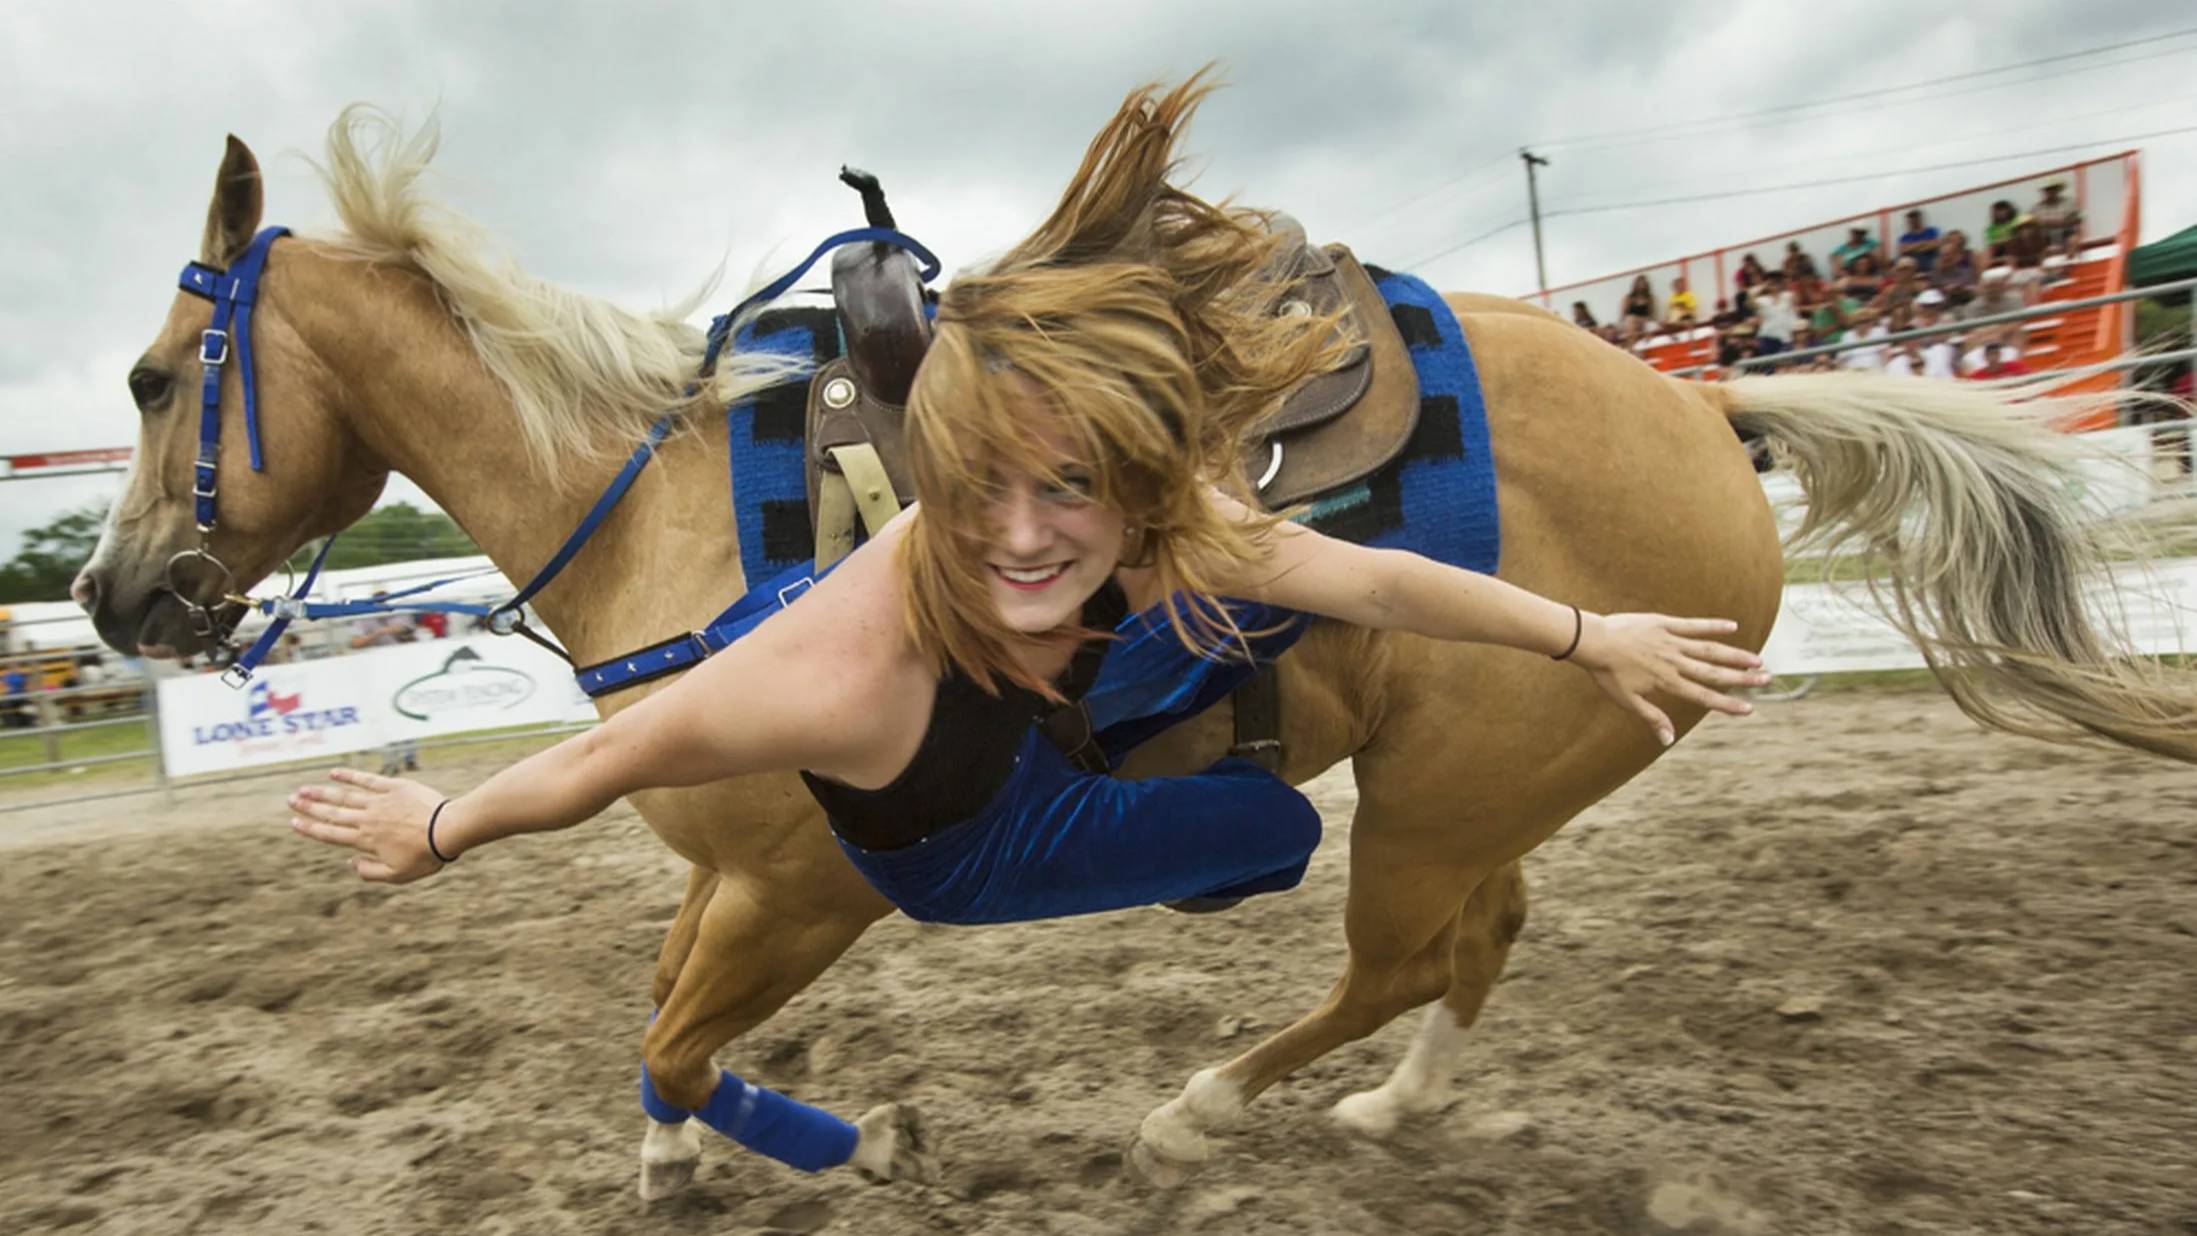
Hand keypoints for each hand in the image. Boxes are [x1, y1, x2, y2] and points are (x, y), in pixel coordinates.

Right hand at [288, 767, 451, 883]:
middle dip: (309, 808)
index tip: (294, 823)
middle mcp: (367, 819)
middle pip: (332, 813)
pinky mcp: (394, 787)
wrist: (448, 830)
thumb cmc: (426, 856)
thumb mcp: (397, 875)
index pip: (331, 834)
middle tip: (291, 801)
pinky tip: (334, 772)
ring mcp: (379, 801)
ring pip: (344, 796)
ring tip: (304, 789)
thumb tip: (349, 863)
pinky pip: (367, 779)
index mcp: (365, 840)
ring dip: (322, 792)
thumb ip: (370, 872)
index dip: (310, 829)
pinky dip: (349, 775)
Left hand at [1570, 613, 1767, 745]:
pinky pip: (1694, 624)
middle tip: (1766, 680)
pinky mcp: (1665, 623)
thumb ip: (1652, 718)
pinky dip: (1714, 625)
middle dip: (1742, 678)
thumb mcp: (1627, 700)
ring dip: (1735, 654)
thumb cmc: (1607, 673)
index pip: (1704, 696)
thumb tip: (1668, 741)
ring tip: (1757, 659)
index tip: (1749, 709)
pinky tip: (1734, 626)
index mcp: (1668, 682)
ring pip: (1710, 649)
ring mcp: (1671, 641)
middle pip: (1714, 672)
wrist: (1592, 641)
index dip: (1727, 703)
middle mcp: (1674, 662)